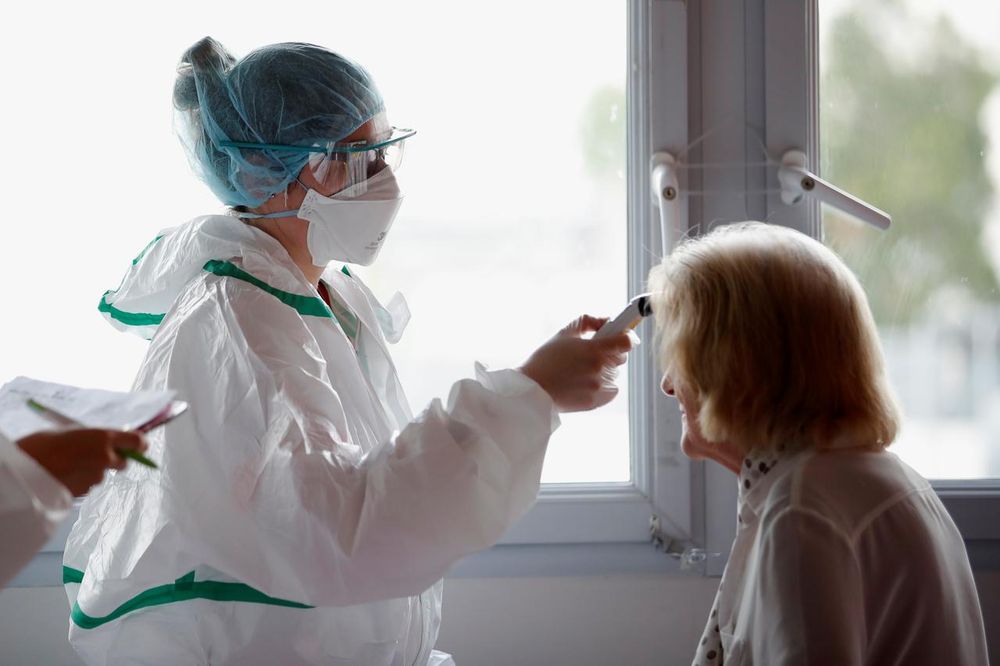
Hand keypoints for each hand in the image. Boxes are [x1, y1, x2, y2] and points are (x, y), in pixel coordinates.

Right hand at [16, 429, 147, 495]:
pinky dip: (81, 480)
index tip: (138, 445)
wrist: (23, 472)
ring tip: (68, 464)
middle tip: (95, 454)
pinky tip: (64, 475)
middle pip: (123, 461)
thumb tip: (105, 441)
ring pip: (103, 474)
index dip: (138, 444)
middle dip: (115, 459)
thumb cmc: (42, 444)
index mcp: (104, 438)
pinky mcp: (85, 492)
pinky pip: (88, 484)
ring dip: (92, 470)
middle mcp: (105, 458)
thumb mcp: (71, 432)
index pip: (137, 442)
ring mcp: (96, 477)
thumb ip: (92, 437)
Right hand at [519, 315, 635, 412]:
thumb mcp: (563, 333)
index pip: (626, 341)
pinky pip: (611, 390)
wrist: (532, 390)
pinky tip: (585, 383)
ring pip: (614, 374)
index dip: (626, 337)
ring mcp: (599, 386)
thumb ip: (588, 321)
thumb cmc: (545, 360)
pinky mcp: (596, 401)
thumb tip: (606, 321)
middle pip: (621, 358)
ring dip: (604, 370)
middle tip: (593, 353)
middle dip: (611, 353)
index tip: (621, 336)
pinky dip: (603, 386)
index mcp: (594, 349)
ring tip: (582, 371)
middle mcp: (599, 368)